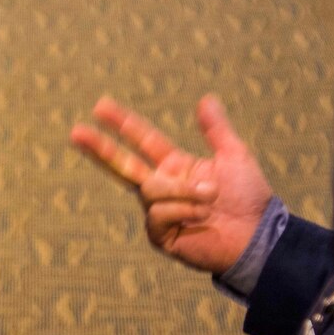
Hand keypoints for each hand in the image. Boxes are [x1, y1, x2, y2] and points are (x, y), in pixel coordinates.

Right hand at [71, 94, 275, 276]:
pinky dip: (183, 210)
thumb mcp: (234, 156)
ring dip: (184, 191)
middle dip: (99, 148)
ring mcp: (159, 212)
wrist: (258, 236)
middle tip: (75, 132)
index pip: (142, 140)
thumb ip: (217, 129)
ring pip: (151, 189)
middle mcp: (162, 187)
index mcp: (175, 165)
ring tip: (211, 196)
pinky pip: (157, 214)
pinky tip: (202, 217)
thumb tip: (205, 98)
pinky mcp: (160, 236)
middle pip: (122, 164)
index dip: (122, 123)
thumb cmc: (249, 198)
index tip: (100, 106)